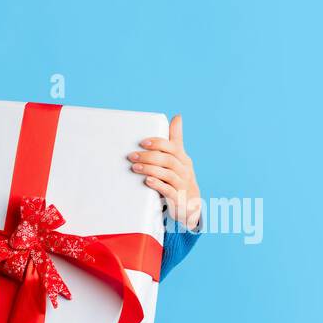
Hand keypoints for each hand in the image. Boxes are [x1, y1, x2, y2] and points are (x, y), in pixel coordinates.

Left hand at [129, 114, 201, 230]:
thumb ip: (176, 140)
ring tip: (135, 167)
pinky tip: (147, 181)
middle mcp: (185, 171)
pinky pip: (168, 190)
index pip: (173, 147)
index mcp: (184, 159)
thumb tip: (178, 116)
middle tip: (131, 156)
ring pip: (168, 174)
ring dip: (150, 169)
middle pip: (168, 160)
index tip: (143, 142)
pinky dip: (158, 184)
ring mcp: (182, 185)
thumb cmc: (181, 178)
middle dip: (149, 156)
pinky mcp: (178, 198)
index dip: (158, 143)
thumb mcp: (180, 159)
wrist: (191, 206)